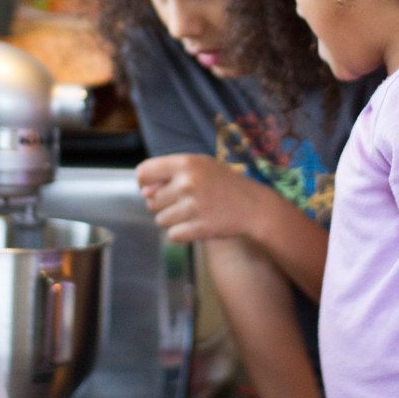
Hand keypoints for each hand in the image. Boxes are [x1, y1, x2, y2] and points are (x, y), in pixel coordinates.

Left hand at [135, 153, 268, 243]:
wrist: (255, 207)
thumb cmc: (223, 184)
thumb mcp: (200, 167)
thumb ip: (169, 175)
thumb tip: (144, 194)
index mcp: (186, 162)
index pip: (144, 172)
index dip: (144, 183)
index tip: (154, 188)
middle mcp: (188, 182)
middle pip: (151, 201)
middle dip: (163, 205)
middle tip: (187, 200)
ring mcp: (194, 206)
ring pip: (160, 220)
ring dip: (173, 220)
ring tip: (194, 212)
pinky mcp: (200, 227)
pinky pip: (173, 235)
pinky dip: (182, 233)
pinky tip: (197, 224)